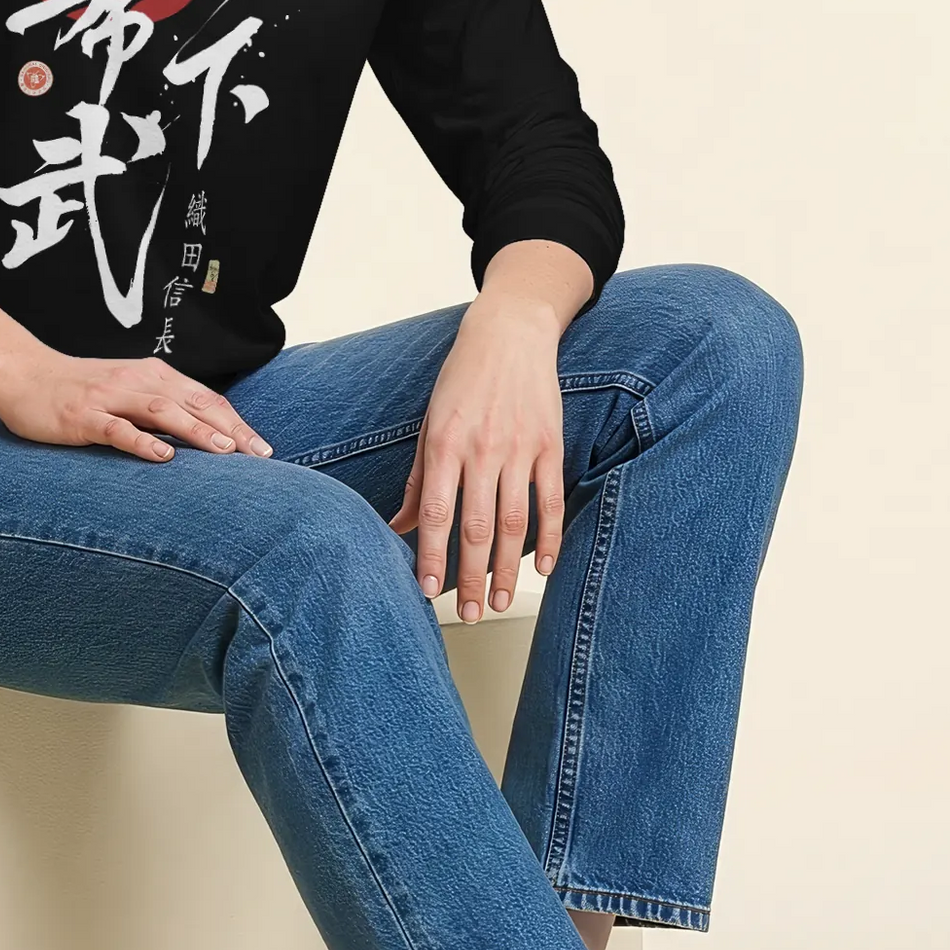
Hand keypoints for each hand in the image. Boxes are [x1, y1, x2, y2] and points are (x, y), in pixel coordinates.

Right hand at [0, 350, 274, 463]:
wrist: (23, 375)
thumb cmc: (80, 389)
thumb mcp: (128, 391)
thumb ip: (163, 406)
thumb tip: (206, 434)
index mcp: (153, 375)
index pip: (206, 399)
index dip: (238, 422)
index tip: (264, 449)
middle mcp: (137, 382)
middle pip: (194, 404)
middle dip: (230, 429)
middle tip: (260, 455)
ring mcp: (110, 398)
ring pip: (162, 412)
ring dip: (196, 431)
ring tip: (225, 452)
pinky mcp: (83, 416)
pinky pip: (117, 429)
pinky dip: (142, 441)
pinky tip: (163, 455)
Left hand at [387, 291, 567, 619]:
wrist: (510, 334)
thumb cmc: (462, 380)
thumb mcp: (429, 424)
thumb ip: (417, 479)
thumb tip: (398, 525)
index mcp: (445, 444)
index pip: (436, 512)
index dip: (431, 556)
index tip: (426, 592)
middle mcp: (482, 449)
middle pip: (476, 527)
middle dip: (471, 577)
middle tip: (469, 614)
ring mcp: (519, 448)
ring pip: (514, 521)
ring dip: (508, 568)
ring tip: (502, 602)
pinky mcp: (549, 445)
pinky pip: (551, 500)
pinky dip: (550, 537)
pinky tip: (542, 567)